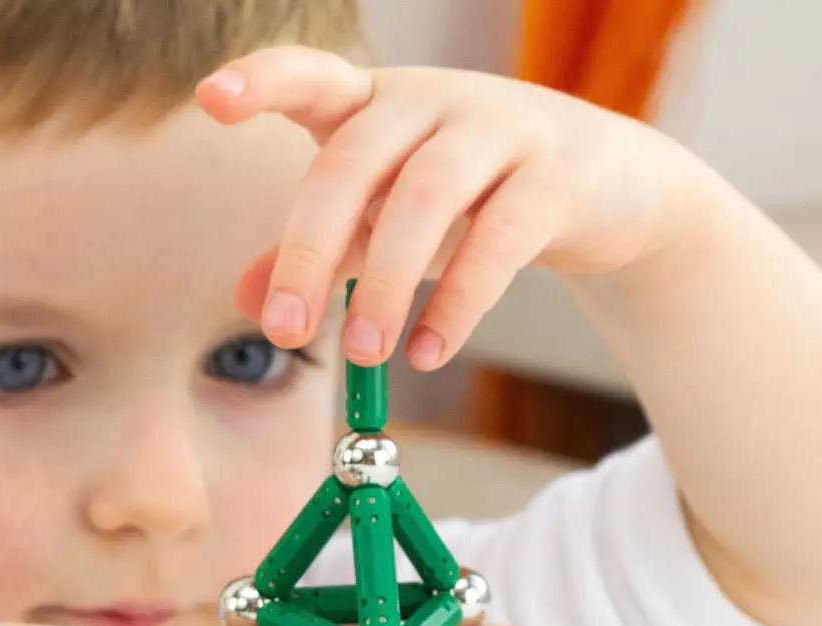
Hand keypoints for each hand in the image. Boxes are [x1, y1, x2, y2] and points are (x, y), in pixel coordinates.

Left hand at [195, 47, 699, 369]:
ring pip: (426, 198)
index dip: (263, 81)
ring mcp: (500, 128)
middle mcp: (434, 100)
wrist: (609, 188)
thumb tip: (245, 296)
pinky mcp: (556, 176)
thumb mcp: (386, 218)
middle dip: (310, 249)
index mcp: (378, 103)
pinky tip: (428, 351)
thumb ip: (322, 248)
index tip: (213, 100)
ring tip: (367, 353)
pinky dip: (459, 303)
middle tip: (288, 330)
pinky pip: (499, 239)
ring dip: (386, 284)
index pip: (311, 76)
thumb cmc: (474, 197)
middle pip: (353, 160)